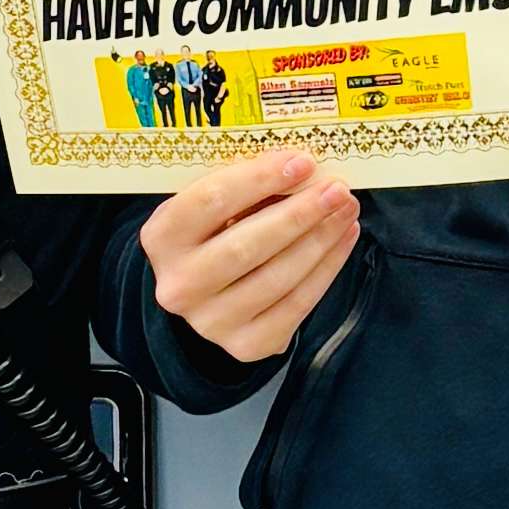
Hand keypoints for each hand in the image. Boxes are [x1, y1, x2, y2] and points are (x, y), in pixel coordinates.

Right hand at [138, 147, 362, 365]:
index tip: (303, 163)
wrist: (205, 290)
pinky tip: (343, 239)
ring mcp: (210, 322)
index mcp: (162, 237)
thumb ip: (249, 186)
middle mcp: (178, 285)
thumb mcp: (215, 203)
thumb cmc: (214, 231)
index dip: (260, 180)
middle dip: (300, 214)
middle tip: (337, 190)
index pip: (211, 201)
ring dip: (321, 240)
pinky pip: (296, 306)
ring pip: (276, 278)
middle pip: (246, 246)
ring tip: (346, 211)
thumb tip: (305, 170)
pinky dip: (327, 269)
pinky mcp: (246, 345)